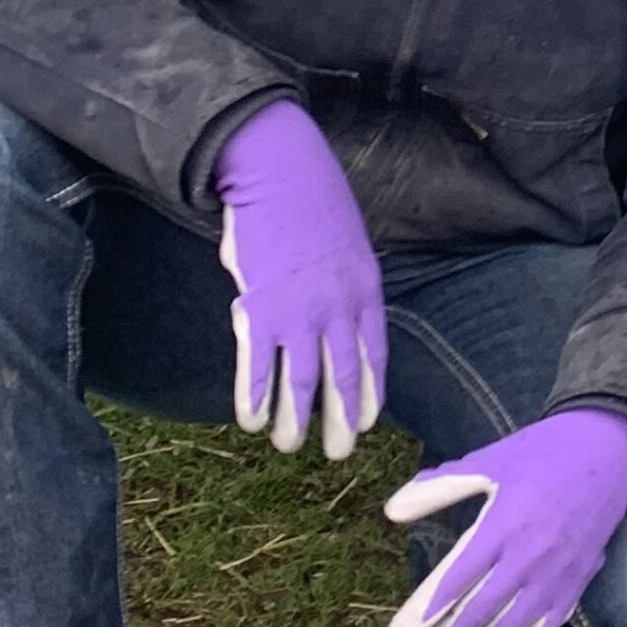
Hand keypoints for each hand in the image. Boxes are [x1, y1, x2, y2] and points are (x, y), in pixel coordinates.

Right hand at [213, 100, 384, 458]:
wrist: (278, 173)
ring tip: (291, 445)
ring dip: (295, 419)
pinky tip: (252, 421)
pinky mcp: (259, 310)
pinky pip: (258, 366)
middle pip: (342, 376)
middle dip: (339, 420)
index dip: (369, 392)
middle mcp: (338, 308)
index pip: (373, 354)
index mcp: (365, 291)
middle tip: (337, 453)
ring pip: (301, 381)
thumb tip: (333, 317)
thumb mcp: (346, 245)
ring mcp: (299, 312)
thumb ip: (344, 286)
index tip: (365, 420)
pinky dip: (254, 398)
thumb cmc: (310, 203)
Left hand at [383, 409, 626, 626]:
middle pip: (476, 614)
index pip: (454, 582)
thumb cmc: (542, 454)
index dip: (423, 614)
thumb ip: (439, 488)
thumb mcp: (488, 461)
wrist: (609, 449)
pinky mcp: (577, 583)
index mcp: (501, 525)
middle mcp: (528, 558)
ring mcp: (556, 575)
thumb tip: (392, 511)